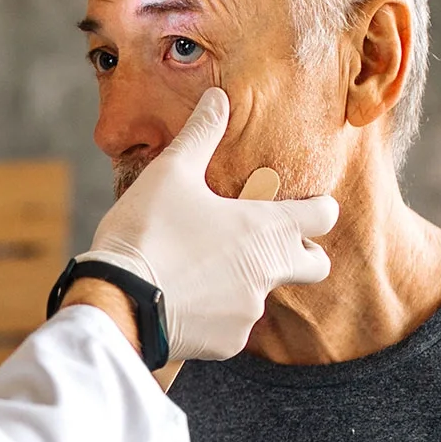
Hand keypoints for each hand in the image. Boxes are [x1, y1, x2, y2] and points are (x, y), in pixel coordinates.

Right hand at [77, 89, 338, 360]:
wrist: (118, 300)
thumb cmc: (147, 231)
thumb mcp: (171, 173)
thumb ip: (201, 134)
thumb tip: (218, 98)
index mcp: (266, 228)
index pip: (322, 216)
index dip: (317, 208)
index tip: (305, 205)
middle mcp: (269, 272)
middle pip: (314, 265)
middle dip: (302, 253)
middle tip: (264, 242)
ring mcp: (249, 311)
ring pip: (263, 294)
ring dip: (244, 282)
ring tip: (198, 269)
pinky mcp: (226, 343)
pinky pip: (232, 325)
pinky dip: (215, 313)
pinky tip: (182, 298)